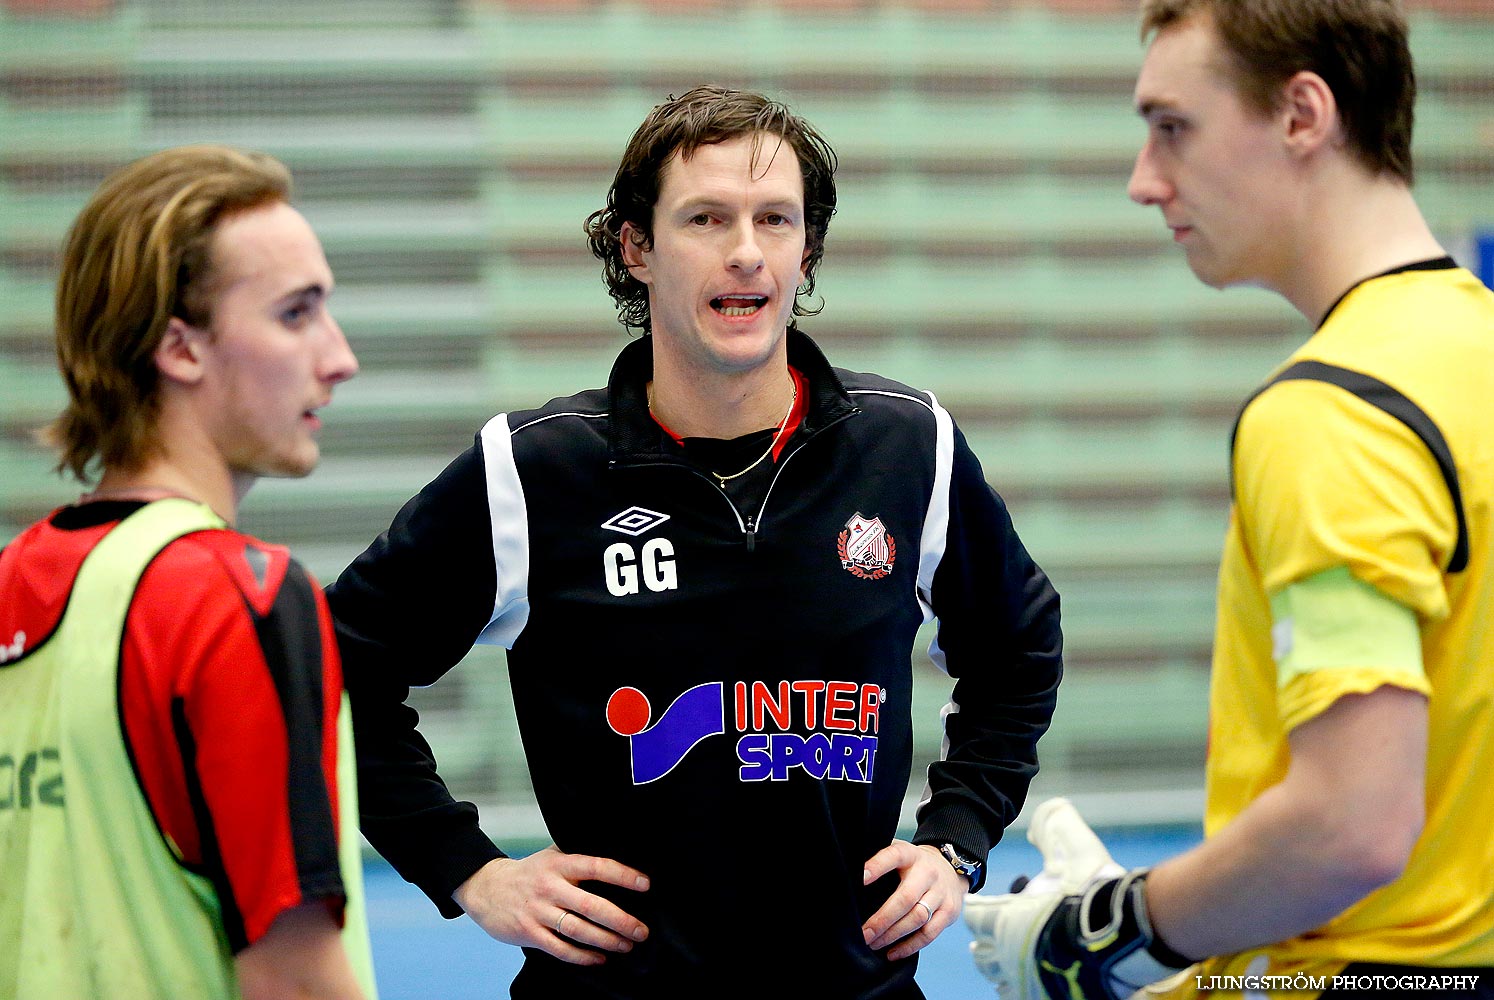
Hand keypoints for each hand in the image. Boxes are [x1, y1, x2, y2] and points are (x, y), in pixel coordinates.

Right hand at [452, 846, 650, 965]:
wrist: (486, 888)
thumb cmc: (531, 872)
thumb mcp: (553, 854)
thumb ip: (579, 854)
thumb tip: (619, 850)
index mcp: (559, 864)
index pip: (596, 866)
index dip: (622, 875)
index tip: (645, 884)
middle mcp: (550, 886)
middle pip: (591, 905)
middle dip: (621, 920)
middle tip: (642, 930)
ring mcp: (538, 911)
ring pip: (578, 930)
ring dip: (606, 940)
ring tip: (627, 945)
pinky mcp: (528, 932)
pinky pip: (560, 948)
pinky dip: (582, 956)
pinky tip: (600, 958)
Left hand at [861, 839, 969, 960]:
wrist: (951, 867)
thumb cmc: (913, 865)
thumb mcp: (899, 853)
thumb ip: (878, 859)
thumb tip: (848, 875)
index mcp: (910, 855)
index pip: (893, 856)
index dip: (877, 866)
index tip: (859, 878)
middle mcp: (928, 872)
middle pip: (906, 898)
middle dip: (882, 919)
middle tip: (863, 933)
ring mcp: (941, 893)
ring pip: (917, 918)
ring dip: (893, 935)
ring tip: (874, 944)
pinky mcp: (949, 912)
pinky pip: (929, 933)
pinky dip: (910, 946)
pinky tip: (892, 953)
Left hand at [964, 798, 1130, 997]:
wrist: (1123, 940)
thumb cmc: (1098, 895)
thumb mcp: (1078, 851)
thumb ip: (1059, 830)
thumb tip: (1053, 809)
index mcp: (1006, 916)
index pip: (975, 917)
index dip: (982, 911)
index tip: (988, 909)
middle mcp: (1007, 950)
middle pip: (980, 952)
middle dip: (988, 942)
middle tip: (998, 936)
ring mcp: (1022, 978)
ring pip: (996, 976)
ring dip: (1001, 966)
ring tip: (1013, 958)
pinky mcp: (1038, 997)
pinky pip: (1014, 996)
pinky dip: (1019, 986)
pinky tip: (1030, 977)